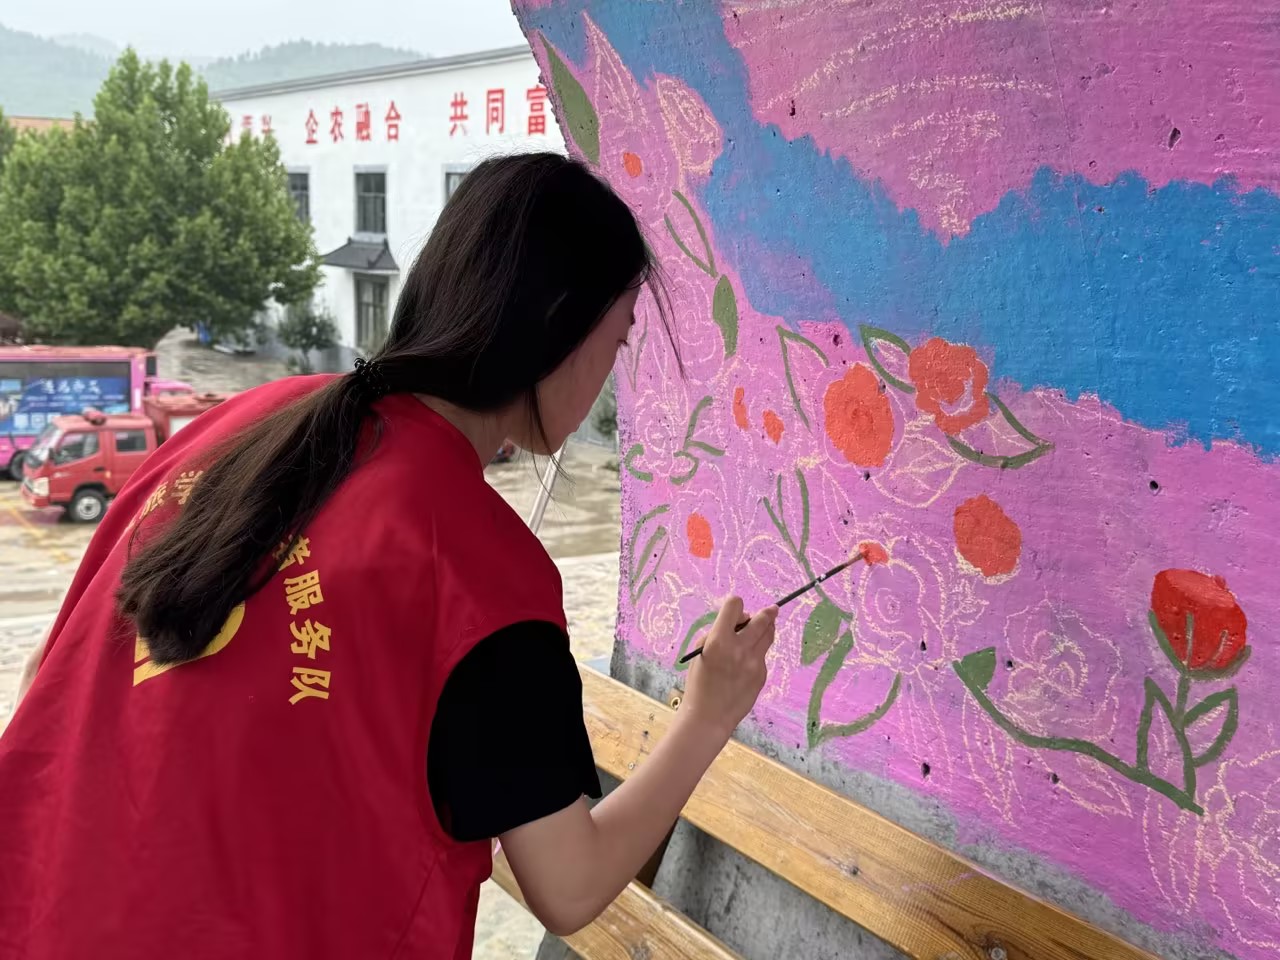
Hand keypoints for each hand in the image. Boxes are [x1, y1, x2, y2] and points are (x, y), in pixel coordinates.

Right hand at [681, 596, 776, 737]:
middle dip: (767, 612)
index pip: (734, 605)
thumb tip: (739, 621)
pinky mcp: (762, 674)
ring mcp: (754, 662)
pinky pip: (762, 656)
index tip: (736, 610)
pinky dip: (757, 654)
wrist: (709, 716)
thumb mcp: (700, 653)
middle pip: (761, 619)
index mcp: (718, 640)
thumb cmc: (699, 683)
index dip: (735, 604)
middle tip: (772, 609)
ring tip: (766, 626)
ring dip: (767, 628)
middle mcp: (739, 648)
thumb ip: (716, 633)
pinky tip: (746, 664)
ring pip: (768, 635)